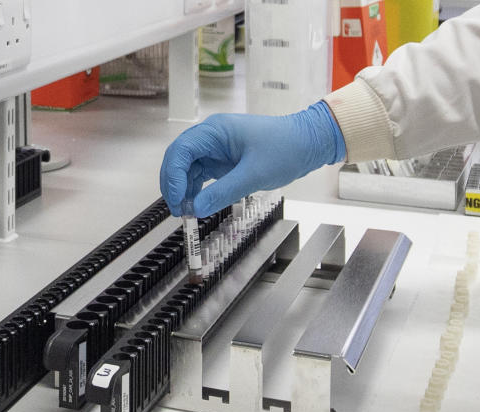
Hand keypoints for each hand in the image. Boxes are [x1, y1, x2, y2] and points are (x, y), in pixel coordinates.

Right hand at [159, 101, 345, 216]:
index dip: (173, 176)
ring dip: (184, 190)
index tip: (176, 200)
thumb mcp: (254, 175)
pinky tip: (197, 205)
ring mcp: (216, 148)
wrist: (307, 143)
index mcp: (215, 131)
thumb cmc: (286, 149)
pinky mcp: (223, 159)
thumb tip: (197, 209)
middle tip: (177, 210)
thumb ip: (223, 192)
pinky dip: (197, 190)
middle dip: (174, 184)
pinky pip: (202, 174)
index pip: (181, 151)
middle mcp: (211, 137)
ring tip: (186, 213)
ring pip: (188, 168)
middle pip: (179, 159)